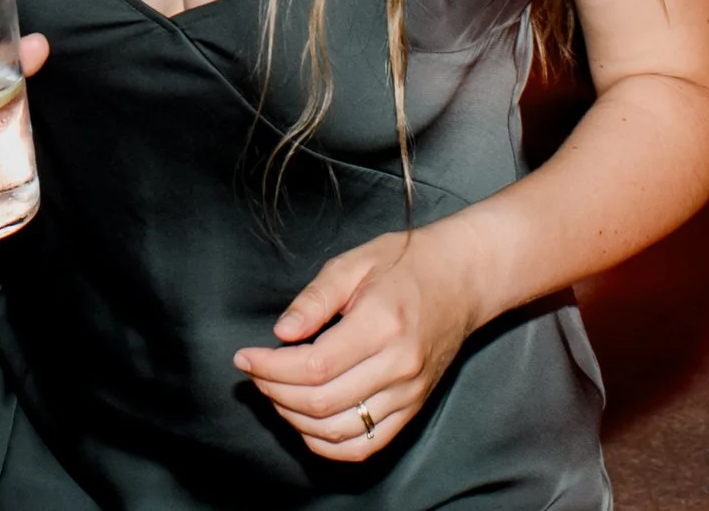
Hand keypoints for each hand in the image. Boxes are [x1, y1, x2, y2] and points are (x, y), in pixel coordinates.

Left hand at [231, 227, 485, 461]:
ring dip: (295, 418)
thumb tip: (281, 333)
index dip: (271, 368)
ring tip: (275, 392)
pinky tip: (306, 421)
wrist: (463, 278)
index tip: (245, 357)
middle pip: (321, 402)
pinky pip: (365, 445)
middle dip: (275, 391)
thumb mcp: (355, 262)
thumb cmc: (407, 263)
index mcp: (382, 324)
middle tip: (255, 372)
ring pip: (339, 430)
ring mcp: (409, 392)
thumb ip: (315, 299)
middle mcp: (399, 366)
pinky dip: (328, 443)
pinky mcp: (413, 407)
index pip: (314, 367)